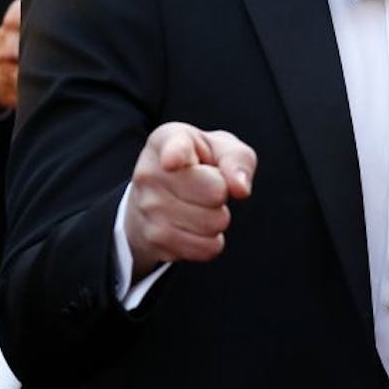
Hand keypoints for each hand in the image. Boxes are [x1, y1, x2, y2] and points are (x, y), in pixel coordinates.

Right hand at [125, 123, 256, 280]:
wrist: (157, 195)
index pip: (174, 149)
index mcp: (167, 140)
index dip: (175, 155)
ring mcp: (148, 208)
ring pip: (212, 224)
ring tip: (200, 206)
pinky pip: (205, 248)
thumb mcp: (222, 148)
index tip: (172, 162)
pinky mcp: (153, 239)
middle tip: (208, 187)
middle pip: (215, 193)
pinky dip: (211, 241)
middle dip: (223, 194)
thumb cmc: (199, 165)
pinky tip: (194, 227)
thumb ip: (237, 159)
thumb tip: (240, 188)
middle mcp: (150, 173)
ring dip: (218, 219)